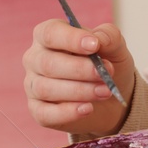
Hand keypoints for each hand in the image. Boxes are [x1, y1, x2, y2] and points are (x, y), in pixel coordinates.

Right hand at [22, 19, 135, 134]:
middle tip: (105, 74)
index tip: (94, 45)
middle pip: (48, 63)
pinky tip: (88, 108)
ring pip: (47, 89)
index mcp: (48, 34)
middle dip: (79, 70)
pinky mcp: (37, 110)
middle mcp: (35, 58)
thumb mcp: (114, 46)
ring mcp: (33, 85)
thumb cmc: (106, 62)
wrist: (110, 94)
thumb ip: (109, 37)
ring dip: (79, 91)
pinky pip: (44, 113)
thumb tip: (99, 40)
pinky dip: (68, 112)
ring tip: (105, 91)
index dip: (71, 39)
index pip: (50, 33)